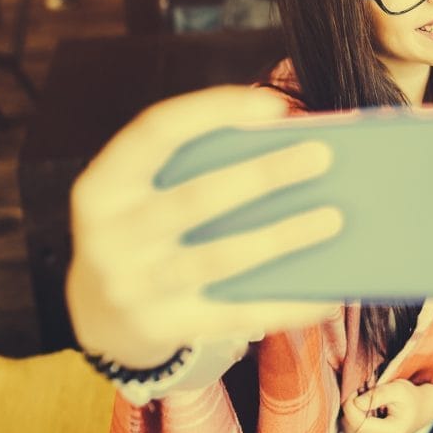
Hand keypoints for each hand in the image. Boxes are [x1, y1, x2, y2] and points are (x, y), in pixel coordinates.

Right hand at [66, 85, 342, 368]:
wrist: (98, 313)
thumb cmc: (144, 226)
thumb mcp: (145, 191)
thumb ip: (197, 164)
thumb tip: (290, 143)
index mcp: (103, 184)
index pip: (155, 131)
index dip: (213, 111)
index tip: (274, 103)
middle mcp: (108, 236)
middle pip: (196, 198)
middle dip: (263, 175)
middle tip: (321, 157)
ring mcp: (132, 287)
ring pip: (221, 258)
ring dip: (282, 237)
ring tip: (334, 218)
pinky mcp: (162, 328)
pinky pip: (236, 315)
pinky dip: (286, 304)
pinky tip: (328, 292)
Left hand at [341, 380, 432, 432]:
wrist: (420, 410)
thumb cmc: (409, 397)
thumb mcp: (398, 388)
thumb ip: (378, 395)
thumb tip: (356, 403)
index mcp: (393, 432)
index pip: (359, 424)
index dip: (350, 406)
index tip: (353, 390)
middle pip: (351, 429)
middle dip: (349, 409)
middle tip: (357, 392)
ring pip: (349, 432)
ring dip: (349, 414)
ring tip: (362, 401)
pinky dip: (351, 420)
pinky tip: (362, 411)